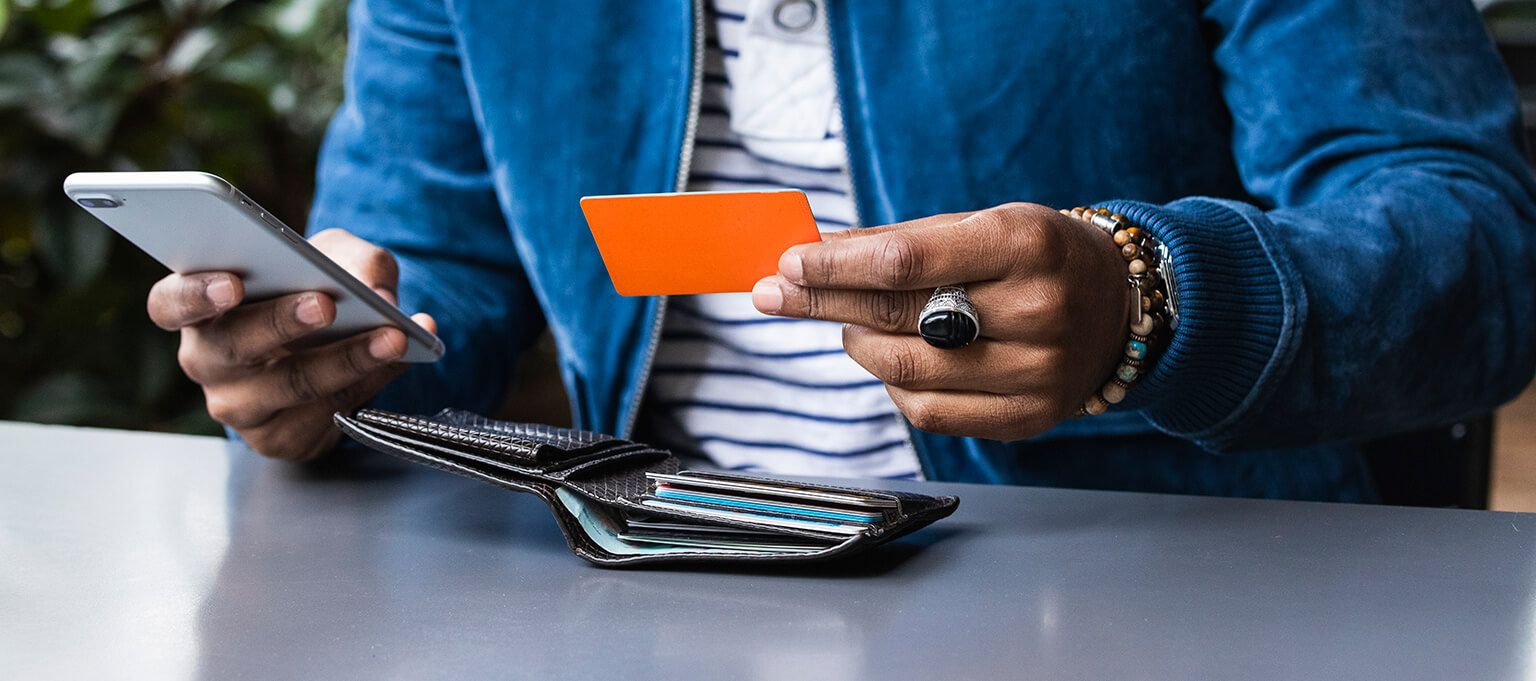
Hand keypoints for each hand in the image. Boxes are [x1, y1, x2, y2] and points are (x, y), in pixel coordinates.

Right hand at [147, 229, 435, 460]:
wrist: (340, 346)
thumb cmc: (319, 289)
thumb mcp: (336, 258)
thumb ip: (354, 260)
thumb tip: (378, 294)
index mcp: (199, 309)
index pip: (170, 304)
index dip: (196, 295)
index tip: (233, 283)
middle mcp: (207, 360)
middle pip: (232, 347)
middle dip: (282, 323)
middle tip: (326, 304)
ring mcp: (239, 405)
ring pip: (288, 386)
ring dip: (346, 360)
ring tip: (392, 336)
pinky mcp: (278, 438)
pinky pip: (324, 414)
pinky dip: (369, 382)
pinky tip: (398, 362)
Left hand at [751, 203, 1127, 440]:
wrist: (1123, 309)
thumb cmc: (1040, 256)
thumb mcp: (986, 224)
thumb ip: (903, 240)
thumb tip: (815, 256)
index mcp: (1026, 245)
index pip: (907, 260)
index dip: (836, 266)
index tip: (788, 264)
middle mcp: (1037, 311)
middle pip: (898, 316)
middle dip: (823, 303)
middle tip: (772, 293)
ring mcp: (1035, 373)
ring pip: (904, 369)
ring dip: (856, 343)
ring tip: (847, 325)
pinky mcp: (1026, 418)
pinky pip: (928, 410)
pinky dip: (892, 384)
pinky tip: (890, 358)